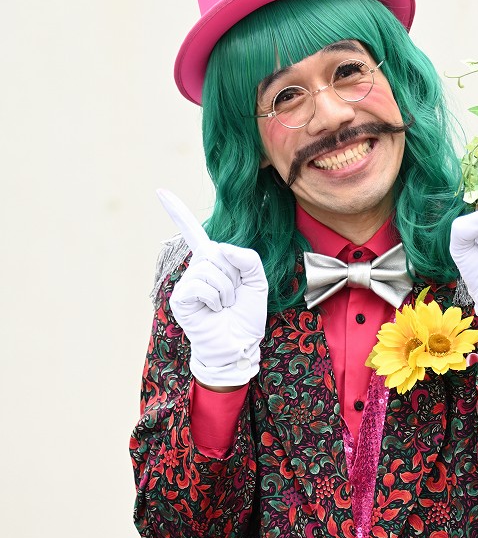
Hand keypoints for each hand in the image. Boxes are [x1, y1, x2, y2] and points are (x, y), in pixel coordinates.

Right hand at [157, 189, 267, 386]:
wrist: (239, 346)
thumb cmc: (246, 317)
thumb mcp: (257, 281)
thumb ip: (247, 257)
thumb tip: (221, 247)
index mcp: (213, 262)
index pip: (194, 233)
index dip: (178, 212)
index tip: (160, 191)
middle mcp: (196, 269)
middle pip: (215, 251)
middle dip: (234, 275)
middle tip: (233, 297)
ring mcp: (186, 284)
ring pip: (210, 268)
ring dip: (226, 290)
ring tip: (224, 306)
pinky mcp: (180, 298)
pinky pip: (201, 284)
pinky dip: (215, 298)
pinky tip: (214, 311)